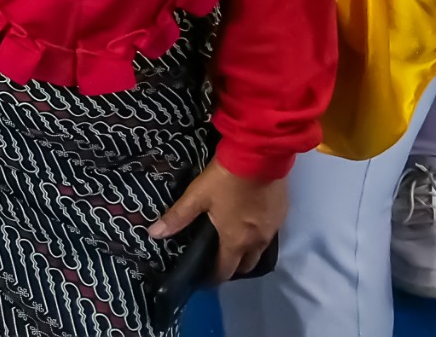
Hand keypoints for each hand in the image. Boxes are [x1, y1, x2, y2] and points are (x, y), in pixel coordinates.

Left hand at [152, 162, 287, 281]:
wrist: (259, 157)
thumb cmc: (225, 179)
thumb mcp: (197, 196)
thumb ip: (177, 217)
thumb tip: (154, 234)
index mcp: (236, 240)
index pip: (225, 270)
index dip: (213, 277)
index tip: (203, 279)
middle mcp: (257, 241)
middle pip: (246, 266)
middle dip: (232, 268)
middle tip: (217, 261)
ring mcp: (272, 229)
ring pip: (259, 252)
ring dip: (246, 254)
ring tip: (231, 244)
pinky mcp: (281, 216)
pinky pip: (268, 236)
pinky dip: (257, 238)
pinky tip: (247, 225)